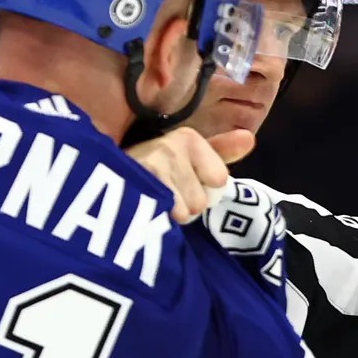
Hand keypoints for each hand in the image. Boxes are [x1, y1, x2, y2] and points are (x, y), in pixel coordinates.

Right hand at [126, 126, 255, 222]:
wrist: (107, 181)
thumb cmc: (156, 169)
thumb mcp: (190, 156)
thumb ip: (221, 151)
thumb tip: (250, 139)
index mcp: (188, 138)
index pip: (219, 179)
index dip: (203, 187)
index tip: (184, 180)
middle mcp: (169, 146)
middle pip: (200, 200)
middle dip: (185, 203)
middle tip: (165, 192)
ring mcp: (150, 166)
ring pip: (184, 212)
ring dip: (170, 213)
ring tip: (153, 200)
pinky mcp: (134, 186)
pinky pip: (165, 215)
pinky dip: (157, 219)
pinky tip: (145, 209)